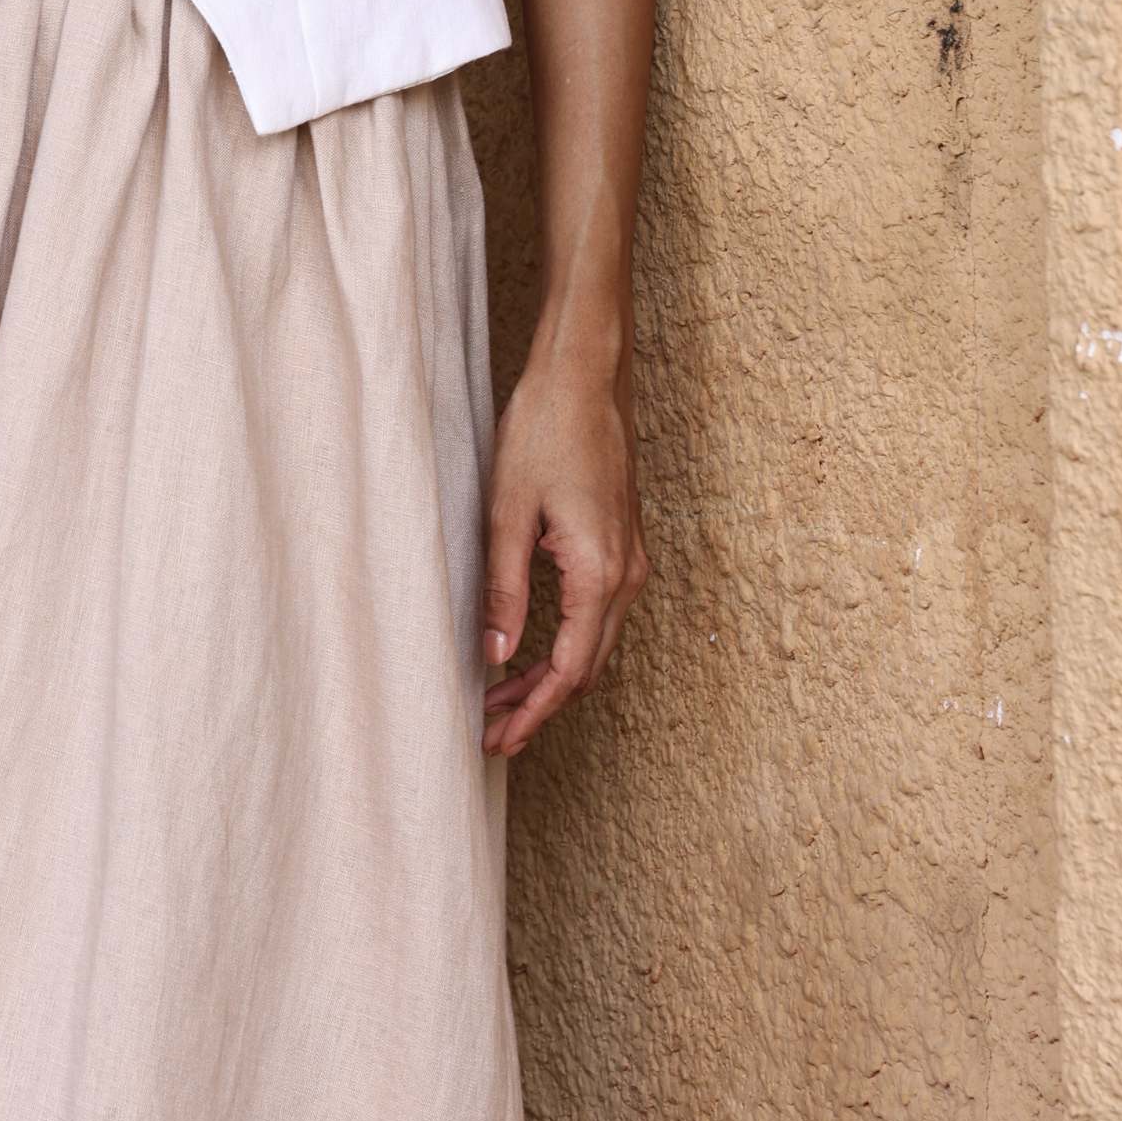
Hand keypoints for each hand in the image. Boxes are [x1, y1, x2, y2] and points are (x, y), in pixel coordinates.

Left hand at [480, 326, 647, 755]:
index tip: (498, 743)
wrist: (585, 377)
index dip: (533, 715)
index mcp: (598, 574)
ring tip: (500, 699)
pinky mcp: (623, 545)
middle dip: (539, 706)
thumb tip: (497, 656)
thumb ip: (504, 590)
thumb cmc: (543, 432)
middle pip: (586, 668)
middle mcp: (626, 576)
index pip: (569, 672)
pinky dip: (566, 644)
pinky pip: (600, 616)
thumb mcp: (507, 513)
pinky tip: (529, 649)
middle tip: (490, 732)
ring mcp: (631, 560)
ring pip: (595, 644)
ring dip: (551, 676)